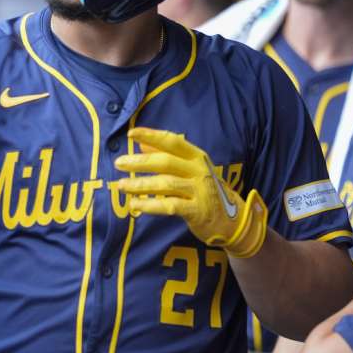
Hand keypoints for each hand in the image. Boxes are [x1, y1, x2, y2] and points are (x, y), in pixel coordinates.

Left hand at [114, 128, 267, 257]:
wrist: (233, 219)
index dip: (151, 136)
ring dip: (140, 185)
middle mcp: (199, 171)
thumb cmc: (205, 190)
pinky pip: (169, 206)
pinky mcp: (197, 211)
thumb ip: (168, 156)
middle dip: (139, 162)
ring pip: (165, 184)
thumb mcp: (191, 169)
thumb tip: (142, 144)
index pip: (172, 141)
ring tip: (121, 186)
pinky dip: (150, 205)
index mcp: (197, 157)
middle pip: (165, 162)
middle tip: (119, 163)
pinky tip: (135, 204)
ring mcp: (199, 191)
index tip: (131, 133)